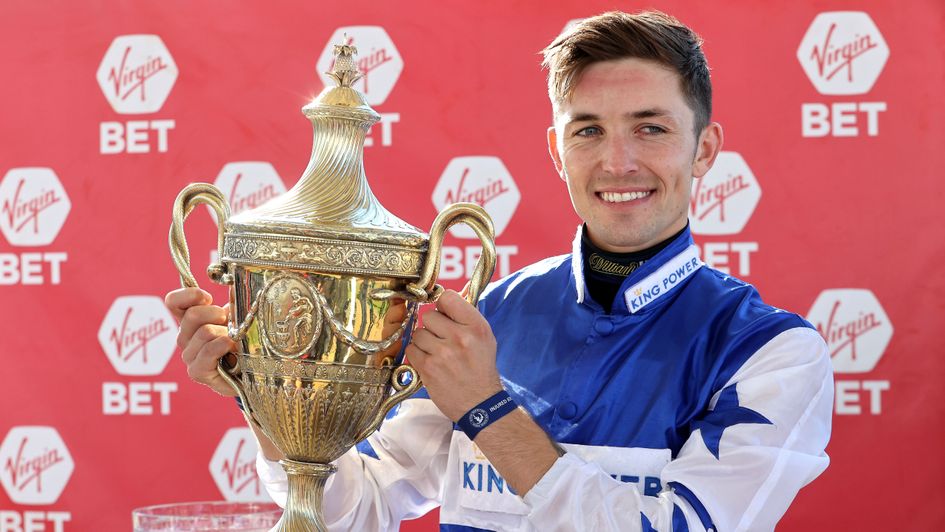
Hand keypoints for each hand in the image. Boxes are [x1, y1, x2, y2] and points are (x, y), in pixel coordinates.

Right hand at [164, 287, 237, 396]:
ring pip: (205, 332)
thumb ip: (234, 302)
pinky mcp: (197, 371)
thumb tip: (234, 284)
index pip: (173, 302)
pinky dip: (222, 346)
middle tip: (230, 324)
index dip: (189, 295)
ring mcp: (189, 355)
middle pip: (193, 315)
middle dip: (217, 314)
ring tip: (235, 341)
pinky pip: (207, 352)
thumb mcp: (238, 317)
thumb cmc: (243, 342)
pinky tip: (231, 347)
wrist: (253, 371)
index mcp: (190, 320)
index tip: (208, 298)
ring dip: (226, 333)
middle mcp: (185, 337)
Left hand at [405, 290, 502, 420]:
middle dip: (433, 327)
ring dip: (424, 342)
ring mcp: (442, 353)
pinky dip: (418, 355)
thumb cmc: (480, 368)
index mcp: (476, 326)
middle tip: (443, 340)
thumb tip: (444, 299)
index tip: (445, 315)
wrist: (480, 404)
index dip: (443, 306)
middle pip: (429, 315)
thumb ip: (466, 317)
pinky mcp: (428, 368)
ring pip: (418, 333)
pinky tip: (430, 363)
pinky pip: (411, 349)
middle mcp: (460, 337)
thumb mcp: (484, 338)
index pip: (447, 297)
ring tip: (438, 354)